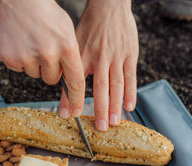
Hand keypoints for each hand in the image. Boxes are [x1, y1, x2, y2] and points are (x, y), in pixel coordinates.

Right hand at [0, 0, 85, 116]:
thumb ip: (70, 55)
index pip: (75, 81)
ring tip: (32, 43)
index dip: (77, 99)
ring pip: (35, 75)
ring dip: (34, 64)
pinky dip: (20, 60)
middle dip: (50, 70)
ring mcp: (28, 57)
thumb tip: (71, 80)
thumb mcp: (66, 30)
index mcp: (67, 46)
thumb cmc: (45, 14)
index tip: (76, 111)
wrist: (17, 0)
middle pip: (52, 80)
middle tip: (45, 51)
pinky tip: (20, 44)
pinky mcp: (10, 58)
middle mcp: (48, 54)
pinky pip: (19, 69)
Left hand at [70, 0, 138, 130]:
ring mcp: (117, 57)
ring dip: (116, 105)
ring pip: (117, 85)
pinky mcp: (130, 55)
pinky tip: (129, 107)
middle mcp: (100, 58)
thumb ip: (70, 64)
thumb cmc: (90, 26)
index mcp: (84, 55)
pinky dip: (131, 93)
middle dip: (100, 109)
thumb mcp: (74, 42)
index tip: (70, 116)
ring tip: (114, 122)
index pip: (78, 81)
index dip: (73, 99)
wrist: (109, 6)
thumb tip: (60, 84)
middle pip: (101, 88)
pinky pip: (131, 77)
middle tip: (99, 128)